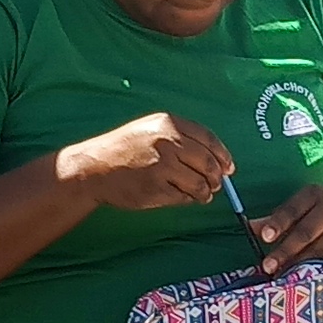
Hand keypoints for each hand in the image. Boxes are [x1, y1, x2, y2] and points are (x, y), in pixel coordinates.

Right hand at [54, 113, 233, 209]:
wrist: (94, 167)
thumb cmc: (123, 149)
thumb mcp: (151, 129)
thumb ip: (181, 138)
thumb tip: (216, 158)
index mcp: (169, 123)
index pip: (209, 139)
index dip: (223, 155)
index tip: (228, 167)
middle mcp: (168, 141)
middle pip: (209, 163)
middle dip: (217, 177)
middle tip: (216, 184)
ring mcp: (163, 165)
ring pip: (201, 183)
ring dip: (205, 192)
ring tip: (200, 193)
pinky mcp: (157, 188)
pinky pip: (185, 197)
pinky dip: (188, 199)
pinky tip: (182, 196)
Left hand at [251, 184, 322, 272]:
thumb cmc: (318, 211)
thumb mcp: (300, 206)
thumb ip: (276, 219)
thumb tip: (249, 227)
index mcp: (313, 195)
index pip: (293, 210)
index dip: (278, 224)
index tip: (265, 238)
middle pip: (305, 233)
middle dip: (285, 251)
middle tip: (267, 267)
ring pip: (319, 251)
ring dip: (298, 266)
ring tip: (281, 277)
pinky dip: (317, 272)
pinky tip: (303, 280)